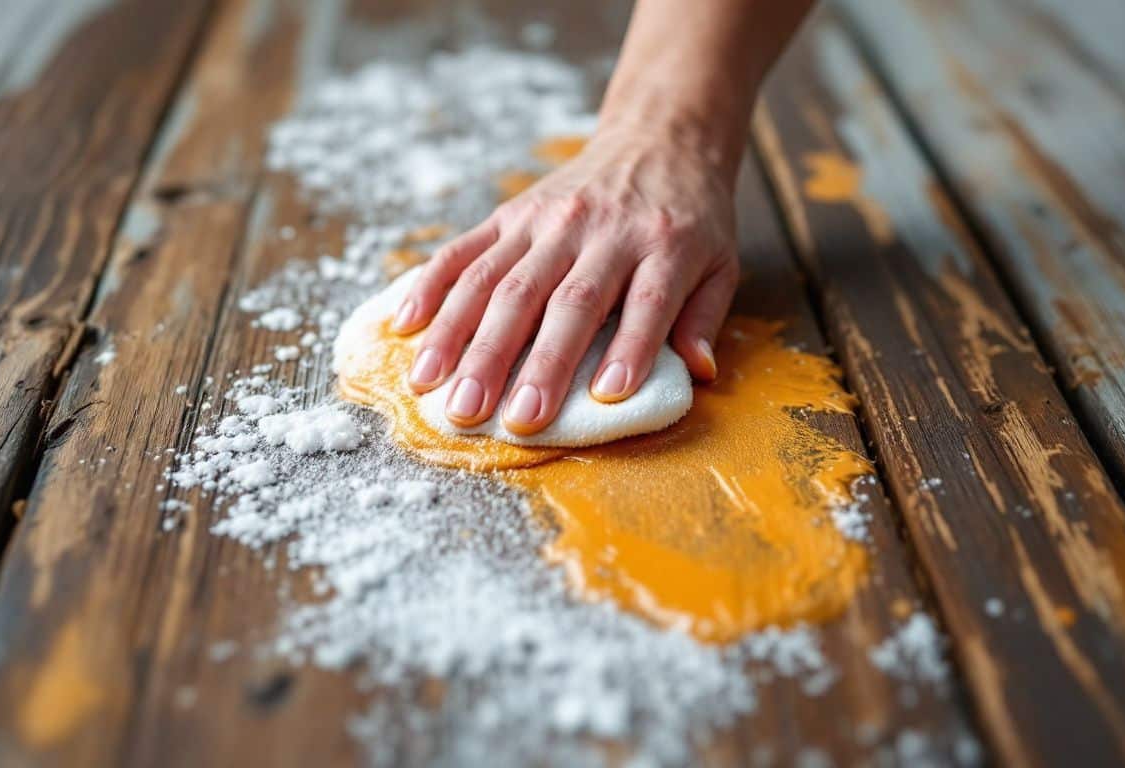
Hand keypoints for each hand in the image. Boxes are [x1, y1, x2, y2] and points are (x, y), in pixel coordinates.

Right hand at [389, 126, 739, 434]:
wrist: (658, 139)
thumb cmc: (690, 218)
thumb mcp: (721, 263)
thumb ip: (704, 319)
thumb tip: (698, 373)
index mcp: (663, 246)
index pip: (647, 303)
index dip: (629, 349)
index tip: (607, 397)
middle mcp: (601, 231)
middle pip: (563, 301)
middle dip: (531, 363)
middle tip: (504, 419)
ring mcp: (549, 221)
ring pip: (502, 282)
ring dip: (464, 339)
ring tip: (435, 389)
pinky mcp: (512, 214)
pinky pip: (464, 250)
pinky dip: (430, 287)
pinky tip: (403, 326)